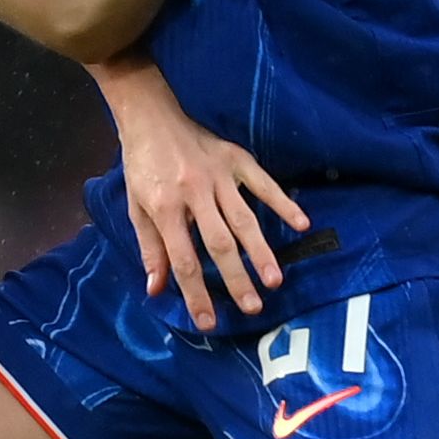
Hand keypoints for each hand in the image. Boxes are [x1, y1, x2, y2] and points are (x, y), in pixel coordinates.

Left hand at [105, 71, 310, 327]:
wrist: (151, 117)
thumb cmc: (142, 167)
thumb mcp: (136, 208)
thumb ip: (150, 249)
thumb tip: (157, 289)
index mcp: (165, 207)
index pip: (184, 259)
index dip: (196, 293)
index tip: (209, 321)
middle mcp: (193, 193)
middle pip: (219, 243)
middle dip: (236, 278)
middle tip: (253, 308)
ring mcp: (218, 175)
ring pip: (243, 219)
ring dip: (261, 251)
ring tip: (275, 280)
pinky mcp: (236, 159)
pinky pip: (263, 183)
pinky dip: (283, 203)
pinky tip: (302, 223)